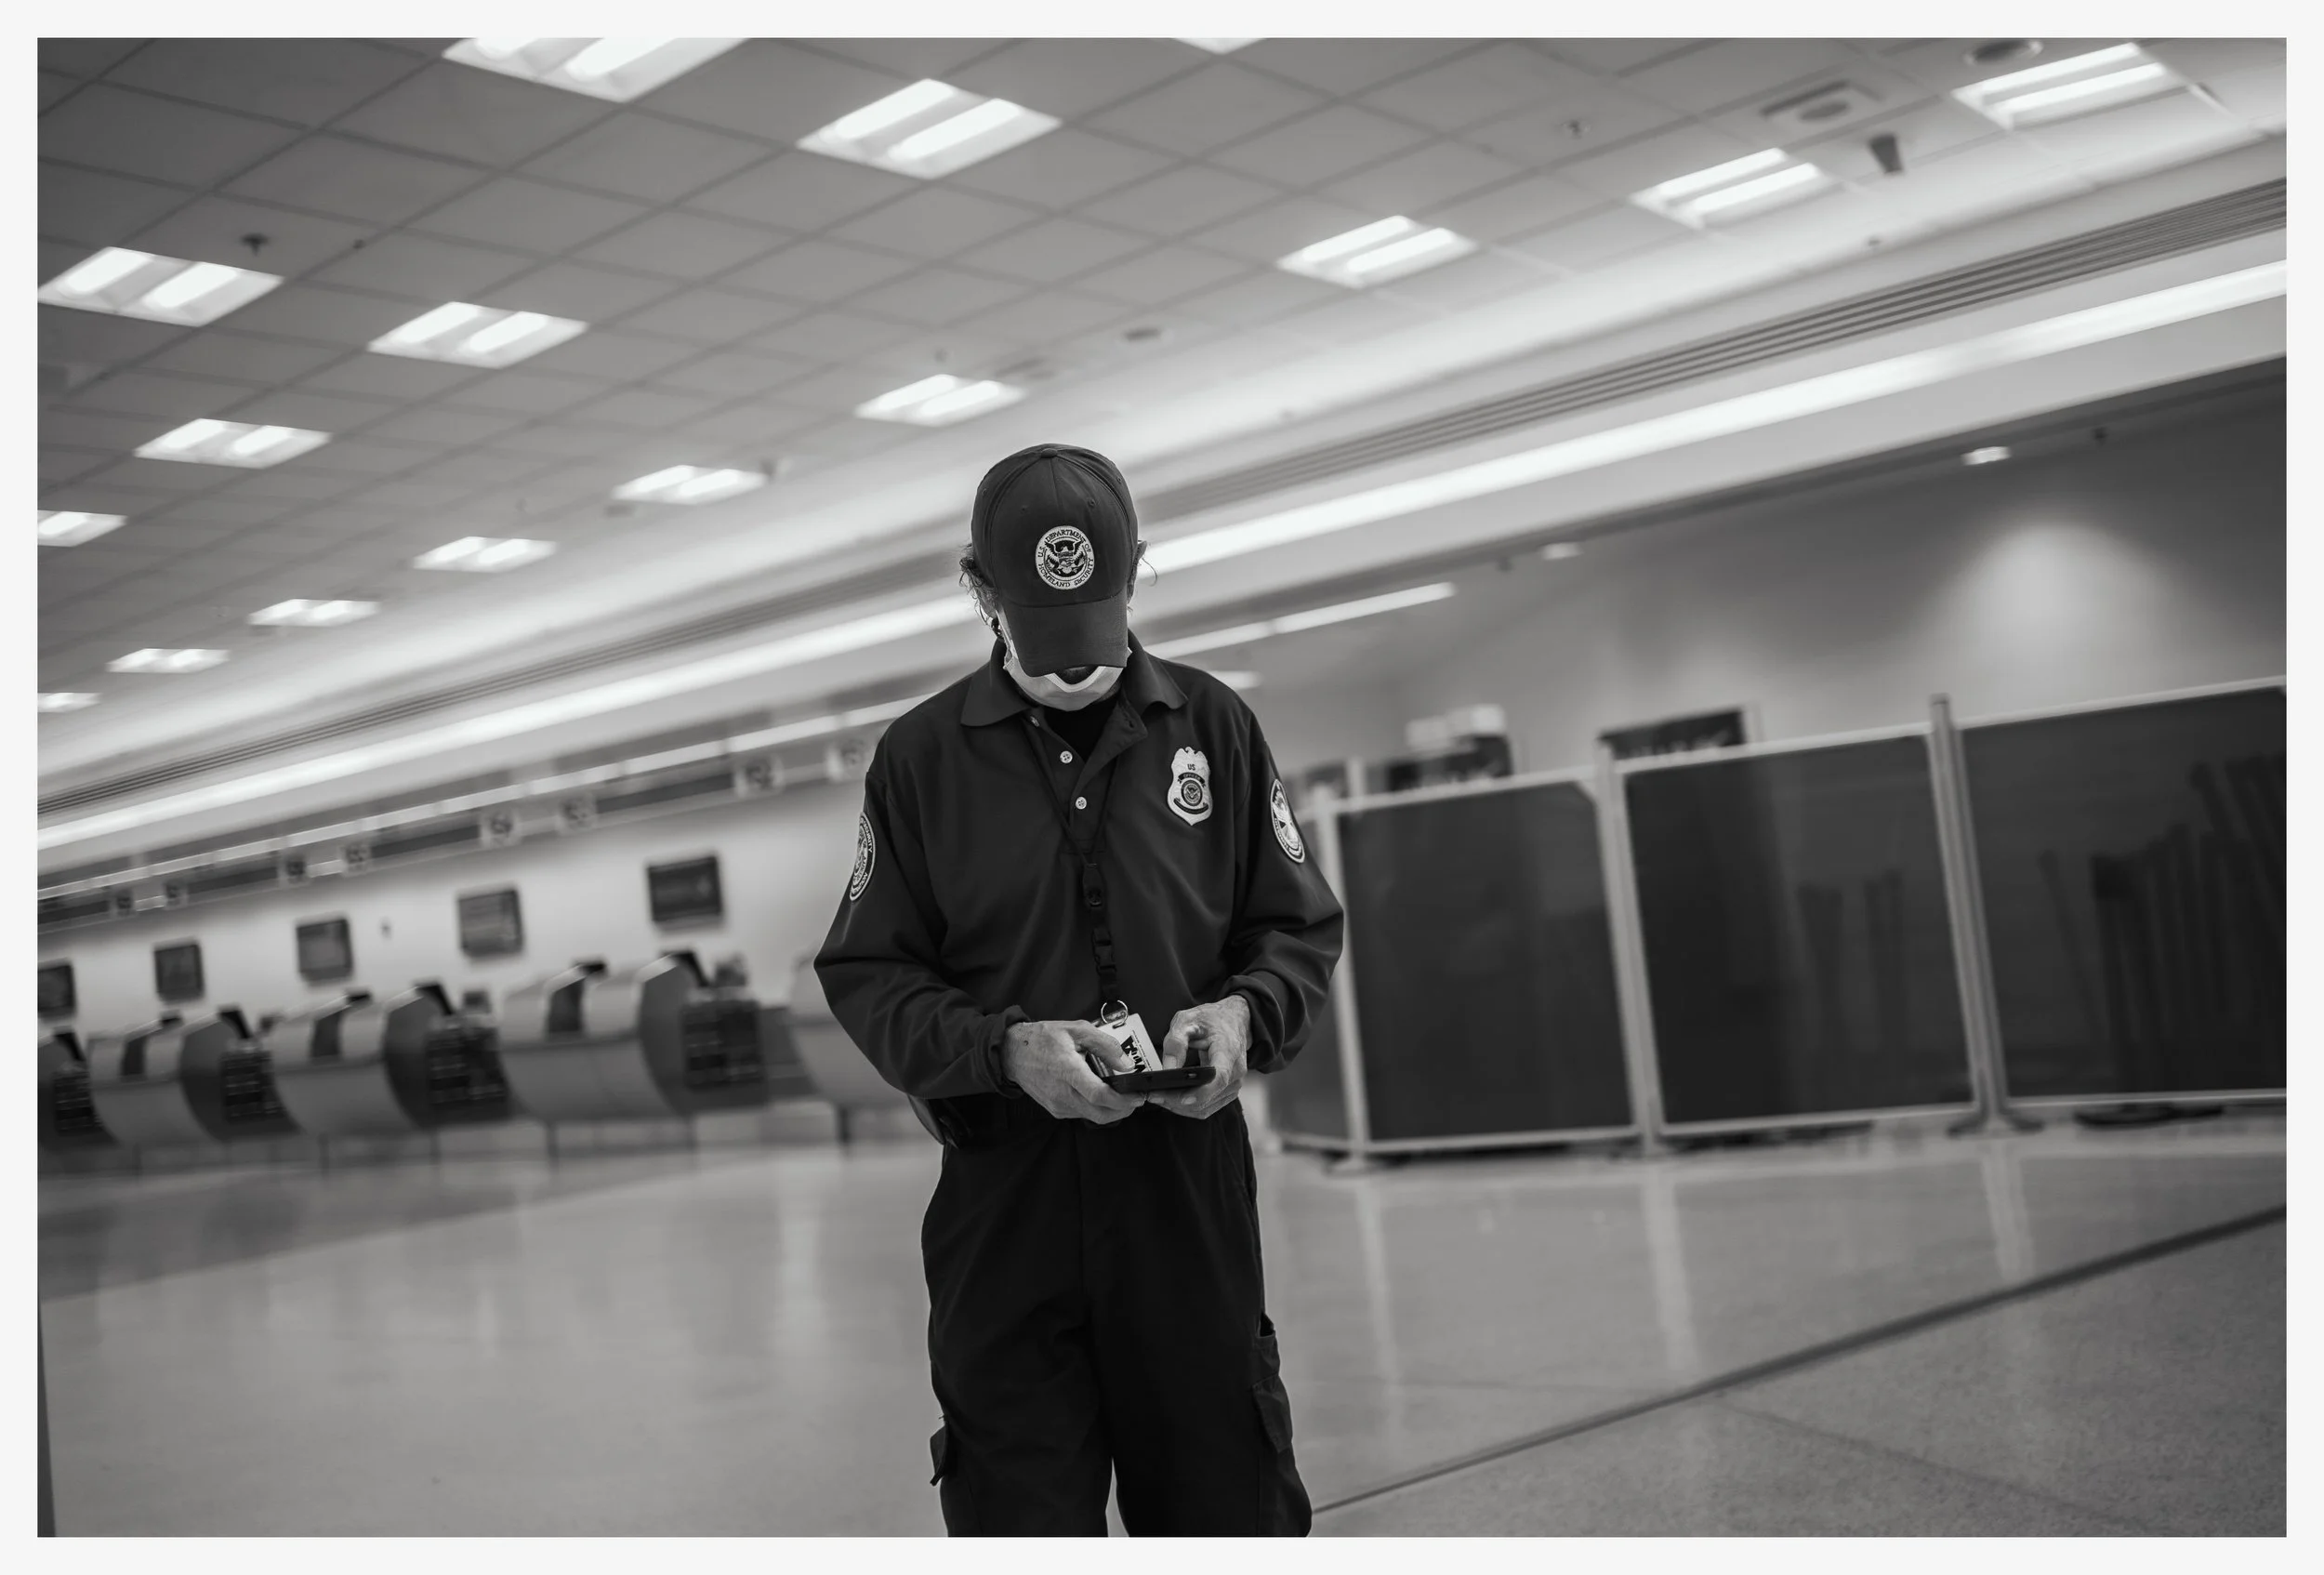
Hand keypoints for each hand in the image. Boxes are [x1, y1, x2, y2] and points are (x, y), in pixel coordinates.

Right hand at [1002, 1020, 1145, 1125]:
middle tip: (1135, 1100)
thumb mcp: (1076, 1030)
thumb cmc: (1043, 1039)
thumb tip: (1126, 1064)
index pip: (1099, 1095)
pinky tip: (1102, 1097)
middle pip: (1100, 1114)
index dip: (1123, 1100)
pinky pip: (1082, 1114)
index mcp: (1068, 1070)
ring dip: (1111, 1112)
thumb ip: (1105, 1045)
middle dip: (1123, 1111)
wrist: (1013, 1053)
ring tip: (1122, 1098)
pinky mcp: (1055, 1110)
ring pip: (1093, 1117)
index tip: (1138, 1096)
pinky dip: (1097, 1110)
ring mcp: (1058, 1104)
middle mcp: (1062, 1093)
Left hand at [1156, 996, 1249, 1119]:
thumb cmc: (1211, 1020)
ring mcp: (1234, 1085)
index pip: (1218, 1078)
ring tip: (1159, 1096)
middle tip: (1153, 1094)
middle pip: (1207, 1097)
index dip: (1200, 1092)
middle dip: (1178, 1101)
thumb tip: (1167, 1068)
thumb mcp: (1188, 1020)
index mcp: (1228, 1051)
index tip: (1179, 1097)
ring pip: (1206, 1107)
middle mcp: (1235, 1072)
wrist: (1233, 1021)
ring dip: (1181, 1106)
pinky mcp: (1228, 1092)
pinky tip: (1173, 1097)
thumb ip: (1176, 1042)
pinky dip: (1189, 1107)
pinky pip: (1208, 1107)